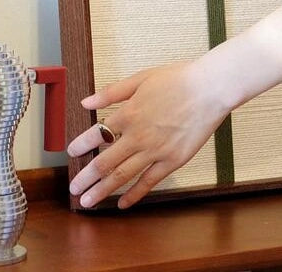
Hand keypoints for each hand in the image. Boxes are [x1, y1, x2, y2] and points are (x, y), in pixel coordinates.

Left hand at [67, 61, 227, 208]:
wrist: (210, 88)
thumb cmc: (180, 78)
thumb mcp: (143, 78)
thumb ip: (113, 91)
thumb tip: (86, 101)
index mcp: (129, 113)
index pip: (97, 134)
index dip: (81, 145)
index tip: (71, 153)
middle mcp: (138, 135)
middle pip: (105, 162)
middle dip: (86, 177)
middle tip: (73, 189)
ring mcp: (155, 150)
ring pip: (122, 176)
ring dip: (102, 190)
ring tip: (87, 201)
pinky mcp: (172, 160)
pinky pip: (148, 181)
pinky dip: (134, 194)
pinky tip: (122, 203)